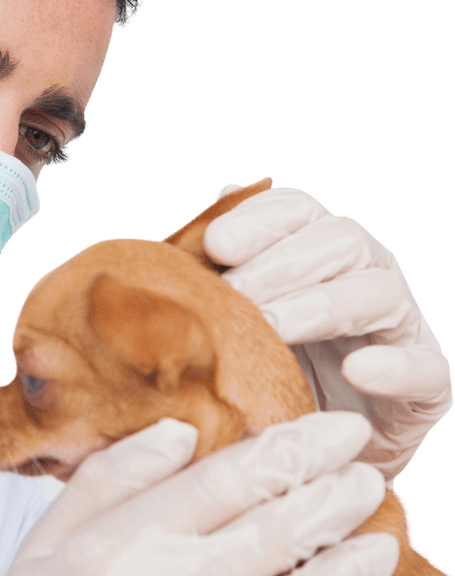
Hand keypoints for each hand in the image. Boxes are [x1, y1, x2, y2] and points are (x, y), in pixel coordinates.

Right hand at [7, 413, 397, 575]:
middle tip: (365, 460)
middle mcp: (167, 575)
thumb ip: (107, 479)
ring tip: (374, 516)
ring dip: (336, 550)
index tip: (332, 429)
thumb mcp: (48, 535)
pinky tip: (356, 570)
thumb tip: (177, 431)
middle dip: (321, 491)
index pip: (220, 483)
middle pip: (263, 529)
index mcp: (122, 537)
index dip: (284, 453)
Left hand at [206, 186, 452, 480]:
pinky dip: (394, 367)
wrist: (306, 444)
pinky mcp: (426, 386)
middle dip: (281, 263)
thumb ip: (221, 265)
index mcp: (315, 248)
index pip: (297, 210)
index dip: (260, 220)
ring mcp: (401, 327)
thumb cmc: (262, 367)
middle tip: (234, 292)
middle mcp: (365, 274)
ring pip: (379, 293)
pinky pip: (425, 368)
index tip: (216, 244)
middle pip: (341, 240)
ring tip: (273, 327)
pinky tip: (357, 371)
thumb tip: (220, 197)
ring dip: (321, 306)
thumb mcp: (231, 317)